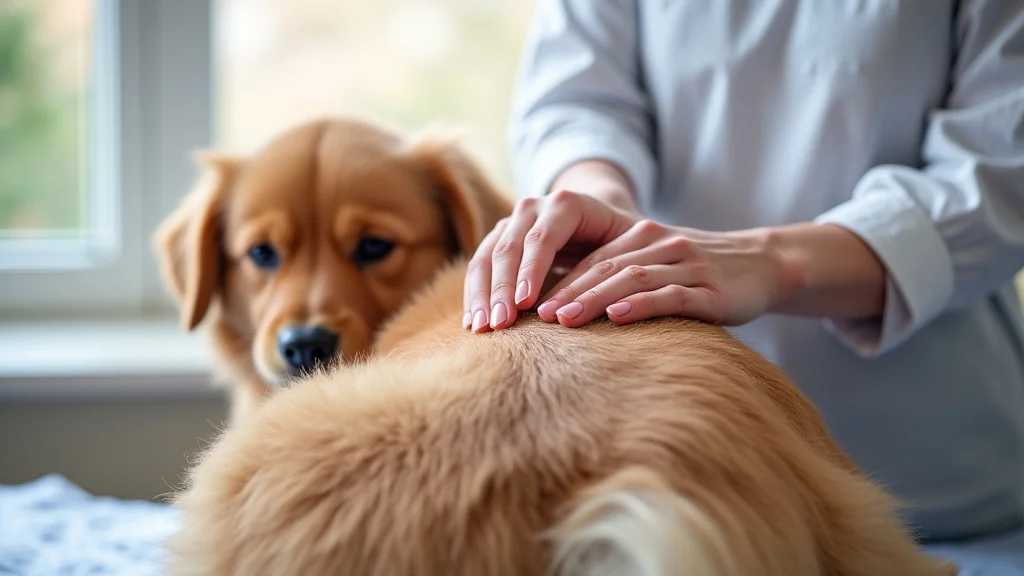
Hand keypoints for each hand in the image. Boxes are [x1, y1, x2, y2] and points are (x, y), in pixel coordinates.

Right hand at [463, 189, 640, 332]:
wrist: (598, 217)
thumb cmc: (621, 236)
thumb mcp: (632, 240)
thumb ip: (629, 256)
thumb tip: (630, 286)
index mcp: (565, 204)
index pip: (542, 237)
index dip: (531, 270)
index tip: (525, 304)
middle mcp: (532, 208)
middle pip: (509, 247)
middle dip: (501, 288)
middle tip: (500, 324)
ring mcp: (511, 222)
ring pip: (486, 256)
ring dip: (481, 294)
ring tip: (482, 327)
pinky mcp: (498, 240)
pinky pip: (479, 266)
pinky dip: (475, 294)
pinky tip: (472, 322)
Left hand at [536, 221, 802, 327]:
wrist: (764, 264)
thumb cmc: (700, 273)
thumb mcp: (658, 265)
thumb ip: (619, 274)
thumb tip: (565, 302)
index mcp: (642, 238)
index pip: (592, 259)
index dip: (559, 279)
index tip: (529, 302)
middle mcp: (660, 246)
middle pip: (604, 268)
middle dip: (567, 291)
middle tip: (535, 315)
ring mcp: (687, 267)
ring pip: (631, 279)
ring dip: (594, 299)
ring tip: (563, 319)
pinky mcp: (711, 291)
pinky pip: (671, 296)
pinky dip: (642, 305)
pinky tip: (618, 316)